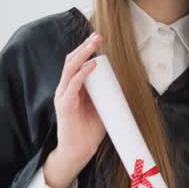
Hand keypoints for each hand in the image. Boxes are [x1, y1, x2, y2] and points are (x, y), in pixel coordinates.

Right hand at [45, 33, 106, 187]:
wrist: (79, 152)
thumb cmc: (90, 131)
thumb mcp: (103, 107)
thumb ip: (108, 95)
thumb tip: (124, 85)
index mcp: (74, 87)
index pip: (78, 63)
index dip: (86, 50)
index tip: (98, 39)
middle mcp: (66, 88)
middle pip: (72, 61)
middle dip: (85, 46)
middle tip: (97, 36)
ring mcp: (63, 95)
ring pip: (70, 68)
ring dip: (82, 54)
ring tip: (93, 44)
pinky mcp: (64, 105)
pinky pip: (72, 85)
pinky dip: (82, 74)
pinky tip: (91, 65)